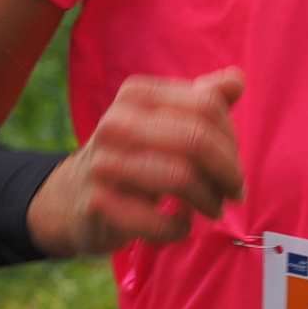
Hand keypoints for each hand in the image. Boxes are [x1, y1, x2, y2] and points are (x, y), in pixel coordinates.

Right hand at [28, 68, 245, 256]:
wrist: (71, 198)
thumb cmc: (135, 154)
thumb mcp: (165, 121)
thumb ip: (203, 100)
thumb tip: (236, 80)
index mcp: (138, 94)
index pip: (207, 106)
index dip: (230, 137)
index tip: (235, 161)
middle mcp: (116, 123)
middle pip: (196, 140)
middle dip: (228, 170)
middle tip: (237, 192)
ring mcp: (104, 163)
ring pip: (181, 178)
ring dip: (209, 199)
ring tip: (214, 208)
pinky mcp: (98, 205)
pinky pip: (156, 220)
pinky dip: (179, 228)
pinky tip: (182, 225)